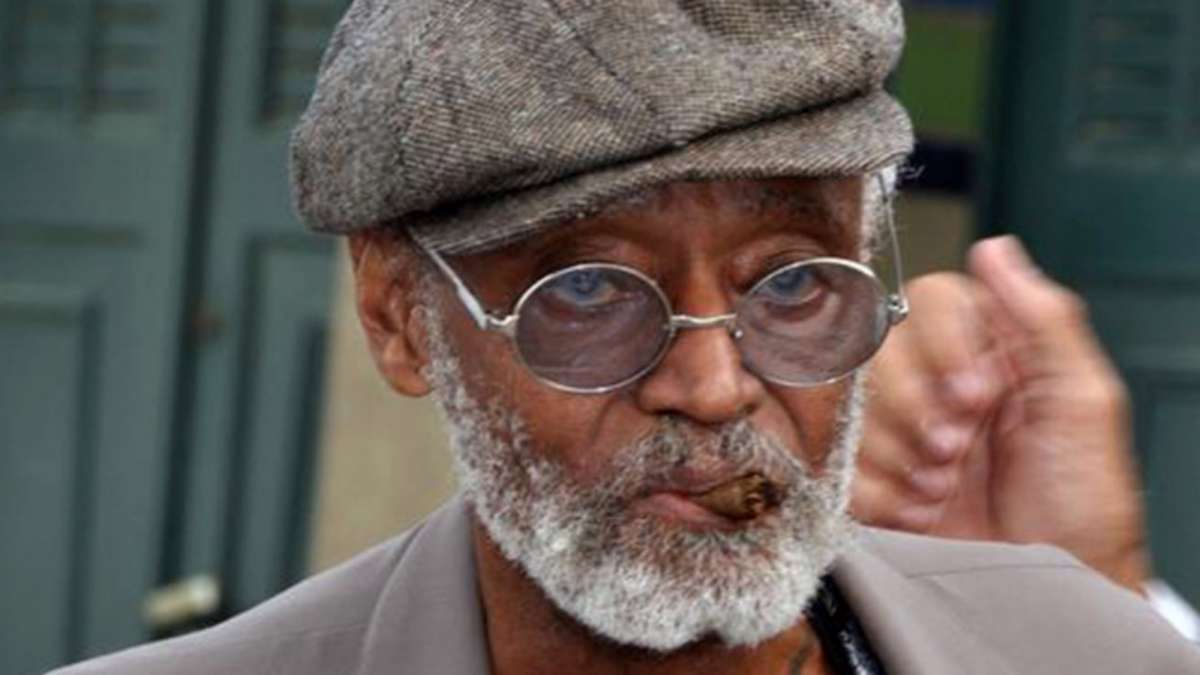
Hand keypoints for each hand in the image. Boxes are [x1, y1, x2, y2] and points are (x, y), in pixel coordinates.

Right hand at [852, 236, 1149, 591]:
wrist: (1048, 594)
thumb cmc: (1082, 505)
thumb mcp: (1085, 402)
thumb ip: (1044, 318)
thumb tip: (997, 249)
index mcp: (992, 354)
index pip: (933, 302)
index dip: (944, 347)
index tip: (976, 395)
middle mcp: (940, 384)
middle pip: (882, 350)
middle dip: (917, 409)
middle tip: (956, 448)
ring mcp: (901, 432)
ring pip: (854, 406)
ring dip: (898, 455)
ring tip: (942, 487)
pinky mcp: (870, 477)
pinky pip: (840, 464)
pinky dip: (878, 493)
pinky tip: (918, 512)